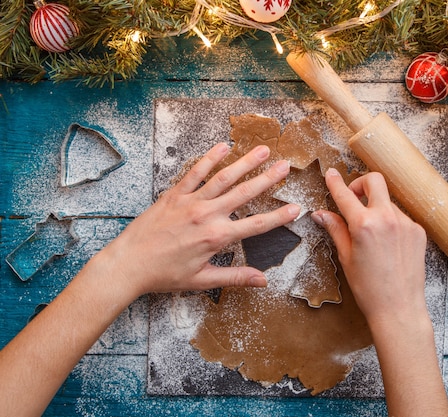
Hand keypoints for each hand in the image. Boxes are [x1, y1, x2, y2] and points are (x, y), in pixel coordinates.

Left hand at [98, 143, 299, 298]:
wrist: (128, 264)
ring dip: (245, 163)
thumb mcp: (203, 279)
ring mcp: (190, 201)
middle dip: (268, 179)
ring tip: (263, 150)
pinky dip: (209, 158)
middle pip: (244, 193)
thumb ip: (236, 276)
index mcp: (216, 237)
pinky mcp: (174, 194)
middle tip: (285, 166)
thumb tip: (263, 280)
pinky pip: (195, 172)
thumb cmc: (164, 275)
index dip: (279, 217)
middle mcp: (207, 215)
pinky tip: (223, 147)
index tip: (297, 208)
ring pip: (223, 177)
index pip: (256, 225)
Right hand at [311, 168, 427, 324]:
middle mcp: (387, 218)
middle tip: (354, 197)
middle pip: (374, 181)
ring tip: (371, 234)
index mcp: (364, 225)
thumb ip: (336, 229)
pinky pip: (400, 217)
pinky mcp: (418, 231)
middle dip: (361, 183)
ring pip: (388, 201)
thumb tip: (321, 214)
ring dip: (376, 207)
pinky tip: (386, 244)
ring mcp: (405, 223)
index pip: (345, 195)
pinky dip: (390, 222)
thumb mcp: (346, 257)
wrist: (399, 308)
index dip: (335, 183)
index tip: (331, 174)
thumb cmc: (369, 288)